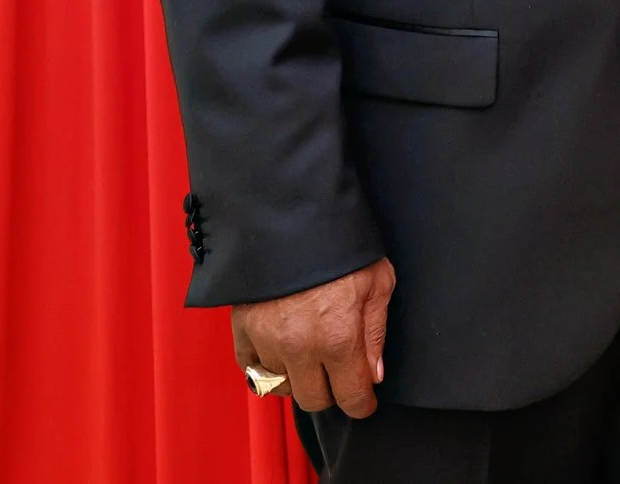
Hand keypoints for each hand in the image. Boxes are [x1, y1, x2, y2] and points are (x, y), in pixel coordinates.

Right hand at [232, 258, 395, 416]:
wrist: (290, 215)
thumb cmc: (340, 244)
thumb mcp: (378, 281)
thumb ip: (376, 333)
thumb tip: (374, 374)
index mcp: (338, 338)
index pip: (351, 396)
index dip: (363, 403)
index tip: (365, 401)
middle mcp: (300, 348)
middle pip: (314, 399)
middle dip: (332, 391)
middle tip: (339, 373)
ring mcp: (266, 341)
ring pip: (281, 387)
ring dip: (298, 378)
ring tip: (310, 355)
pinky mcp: (241, 330)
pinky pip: (251, 370)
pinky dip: (266, 368)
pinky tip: (281, 352)